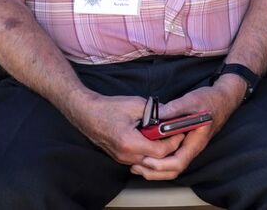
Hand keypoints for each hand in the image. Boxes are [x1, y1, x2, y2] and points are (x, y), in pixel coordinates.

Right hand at [67, 92, 184, 166]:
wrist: (86, 113)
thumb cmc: (108, 108)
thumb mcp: (136, 104)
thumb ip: (155, 112)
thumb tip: (169, 116)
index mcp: (130, 143)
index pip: (160, 151)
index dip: (174, 141)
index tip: (180, 132)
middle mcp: (126, 155)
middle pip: (156, 159)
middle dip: (169, 147)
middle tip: (177, 134)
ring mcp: (121, 158)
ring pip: (148, 160)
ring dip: (159, 150)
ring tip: (166, 135)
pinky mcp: (119, 157)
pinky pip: (139, 158)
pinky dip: (149, 150)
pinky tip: (153, 138)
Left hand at [129, 76, 243, 180]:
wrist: (223, 99)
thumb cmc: (211, 101)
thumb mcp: (192, 101)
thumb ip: (175, 108)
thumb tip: (157, 115)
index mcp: (195, 142)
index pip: (177, 163)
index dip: (160, 165)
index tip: (145, 158)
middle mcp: (191, 148)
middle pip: (172, 170)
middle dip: (153, 171)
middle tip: (135, 165)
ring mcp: (187, 147)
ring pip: (170, 167)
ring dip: (153, 168)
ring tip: (136, 163)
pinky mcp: (183, 143)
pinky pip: (170, 157)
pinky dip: (157, 159)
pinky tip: (145, 152)